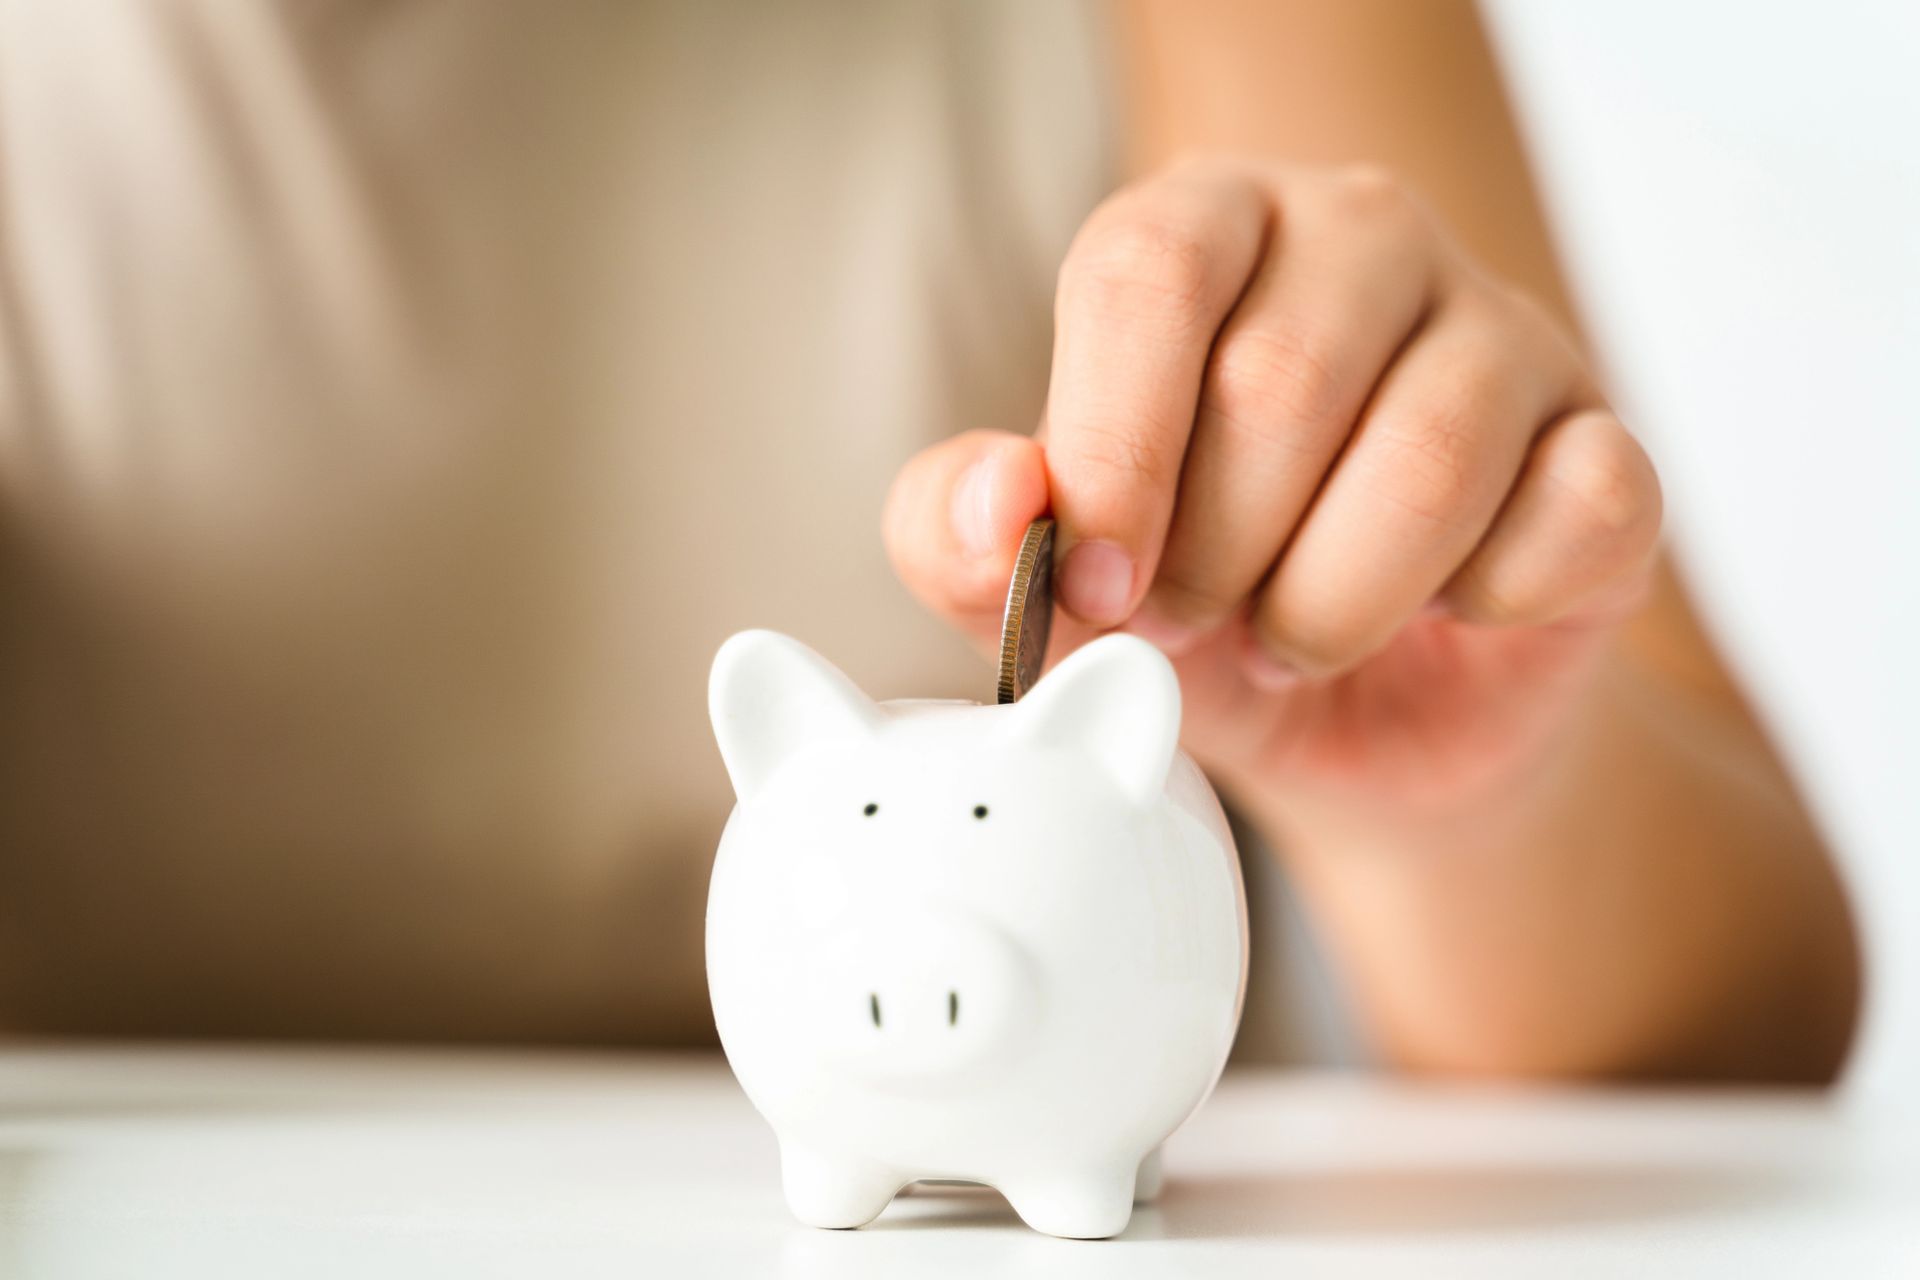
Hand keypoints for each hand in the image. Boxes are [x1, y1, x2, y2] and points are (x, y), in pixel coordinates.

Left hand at [886, 158, 1659, 811]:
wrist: (1356, 722)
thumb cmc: (1192, 616)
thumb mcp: (1052, 591)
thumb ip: (962, 535)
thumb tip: (997, 503)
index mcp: (1204, 229)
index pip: (1148, 273)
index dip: (1114, 448)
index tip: (1100, 587)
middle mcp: (1360, 241)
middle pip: (1280, 379)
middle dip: (1215, 558)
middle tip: (1197, 621)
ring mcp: (1502, 330)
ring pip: (1427, 459)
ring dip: (1333, 606)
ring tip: (1295, 633)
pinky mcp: (1609, 441)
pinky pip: (1576, 513)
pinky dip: (1486, 608)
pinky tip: (1447, 615)